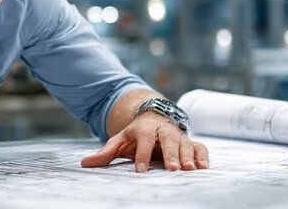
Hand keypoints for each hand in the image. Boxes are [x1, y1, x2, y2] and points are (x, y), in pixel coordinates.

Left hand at [81, 111, 208, 171]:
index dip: (142, 155)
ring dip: (188, 157)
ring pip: (185, 144)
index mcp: (144, 128)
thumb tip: (84, 163)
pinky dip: (202, 156)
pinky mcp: (189, 141)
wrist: (153, 117)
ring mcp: (178, 135)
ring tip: (189, 170)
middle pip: (169, 139)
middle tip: (172, 169)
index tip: (140, 170)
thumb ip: (104, 153)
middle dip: (171, 154)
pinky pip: (199, 147)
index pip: (144, 140)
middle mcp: (163, 130)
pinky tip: (203, 168)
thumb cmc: (135, 134)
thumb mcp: (119, 140)